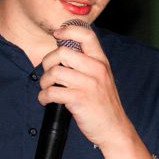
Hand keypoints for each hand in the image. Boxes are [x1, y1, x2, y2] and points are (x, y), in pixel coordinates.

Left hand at [39, 23, 133, 151]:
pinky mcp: (79, 100)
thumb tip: (62, 51)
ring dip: (44, 82)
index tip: (57, 34)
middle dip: (48, 63)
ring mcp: (89, 84)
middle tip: (49, 74)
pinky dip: (43, 97)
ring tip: (47, 89)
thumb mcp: (101, 77)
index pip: (86, 35)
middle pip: (62, 53)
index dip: (68, 30)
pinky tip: (47, 101)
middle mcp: (97, 69)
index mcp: (101, 61)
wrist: (114, 128)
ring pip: (54, 72)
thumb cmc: (103, 103)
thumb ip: (86, 63)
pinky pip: (52, 92)